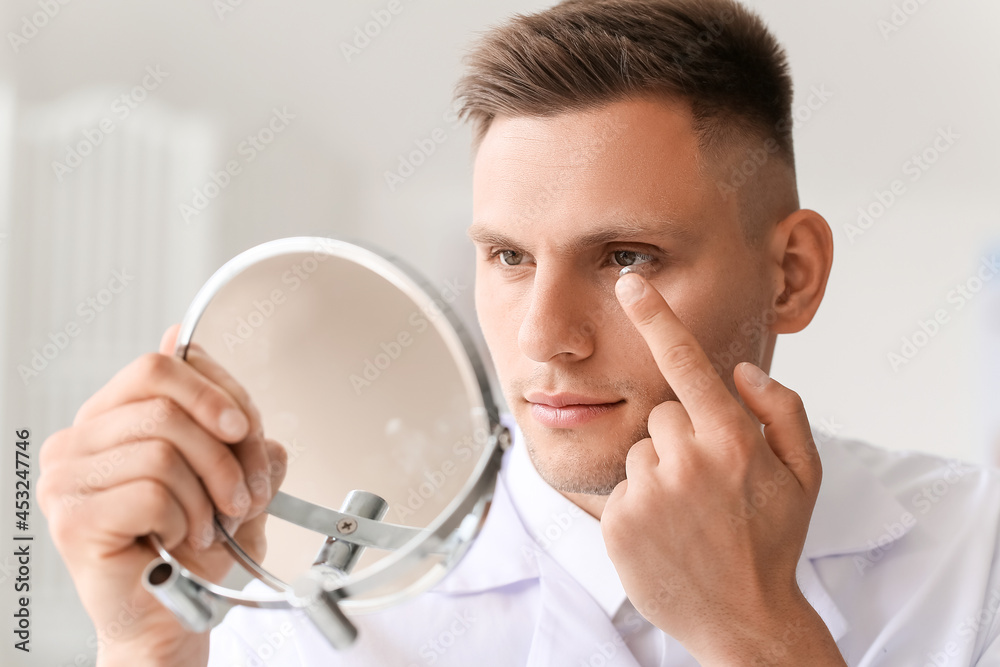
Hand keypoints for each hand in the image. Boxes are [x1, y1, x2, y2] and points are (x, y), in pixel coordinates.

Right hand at [38, 324, 286, 666]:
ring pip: (163, 449)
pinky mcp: (73, 518)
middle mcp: (79, 440)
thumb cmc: (192, 548)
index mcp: (112, 417)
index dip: (217, 392)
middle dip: (226, 451)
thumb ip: (233, 433)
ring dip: (207, 495)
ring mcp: (67, 478)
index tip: (246, 429)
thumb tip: (221, 383)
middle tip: (242, 494)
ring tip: (207, 526)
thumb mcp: (231, 477)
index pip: (161, 365)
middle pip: (166, 403)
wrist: (172, 615)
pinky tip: (179, 540)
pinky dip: (184, 519)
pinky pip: (151, 492)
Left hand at [600, 272, 844, 664]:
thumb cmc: (773, 540)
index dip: (658, 318)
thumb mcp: (804, 475)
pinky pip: (621, 488)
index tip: (631, 284)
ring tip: (688, 515)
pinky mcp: (617, 522)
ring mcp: (648, 493)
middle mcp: (686, 461)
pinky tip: (666, 533)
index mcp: (732, 441)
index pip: (686, 364)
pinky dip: (639, 505)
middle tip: (708, 485)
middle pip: (662, 415)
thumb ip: (782, 411)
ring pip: (639, 451)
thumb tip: (742, 372)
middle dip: (682, 439)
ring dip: (659, 473)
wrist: (743, 620)